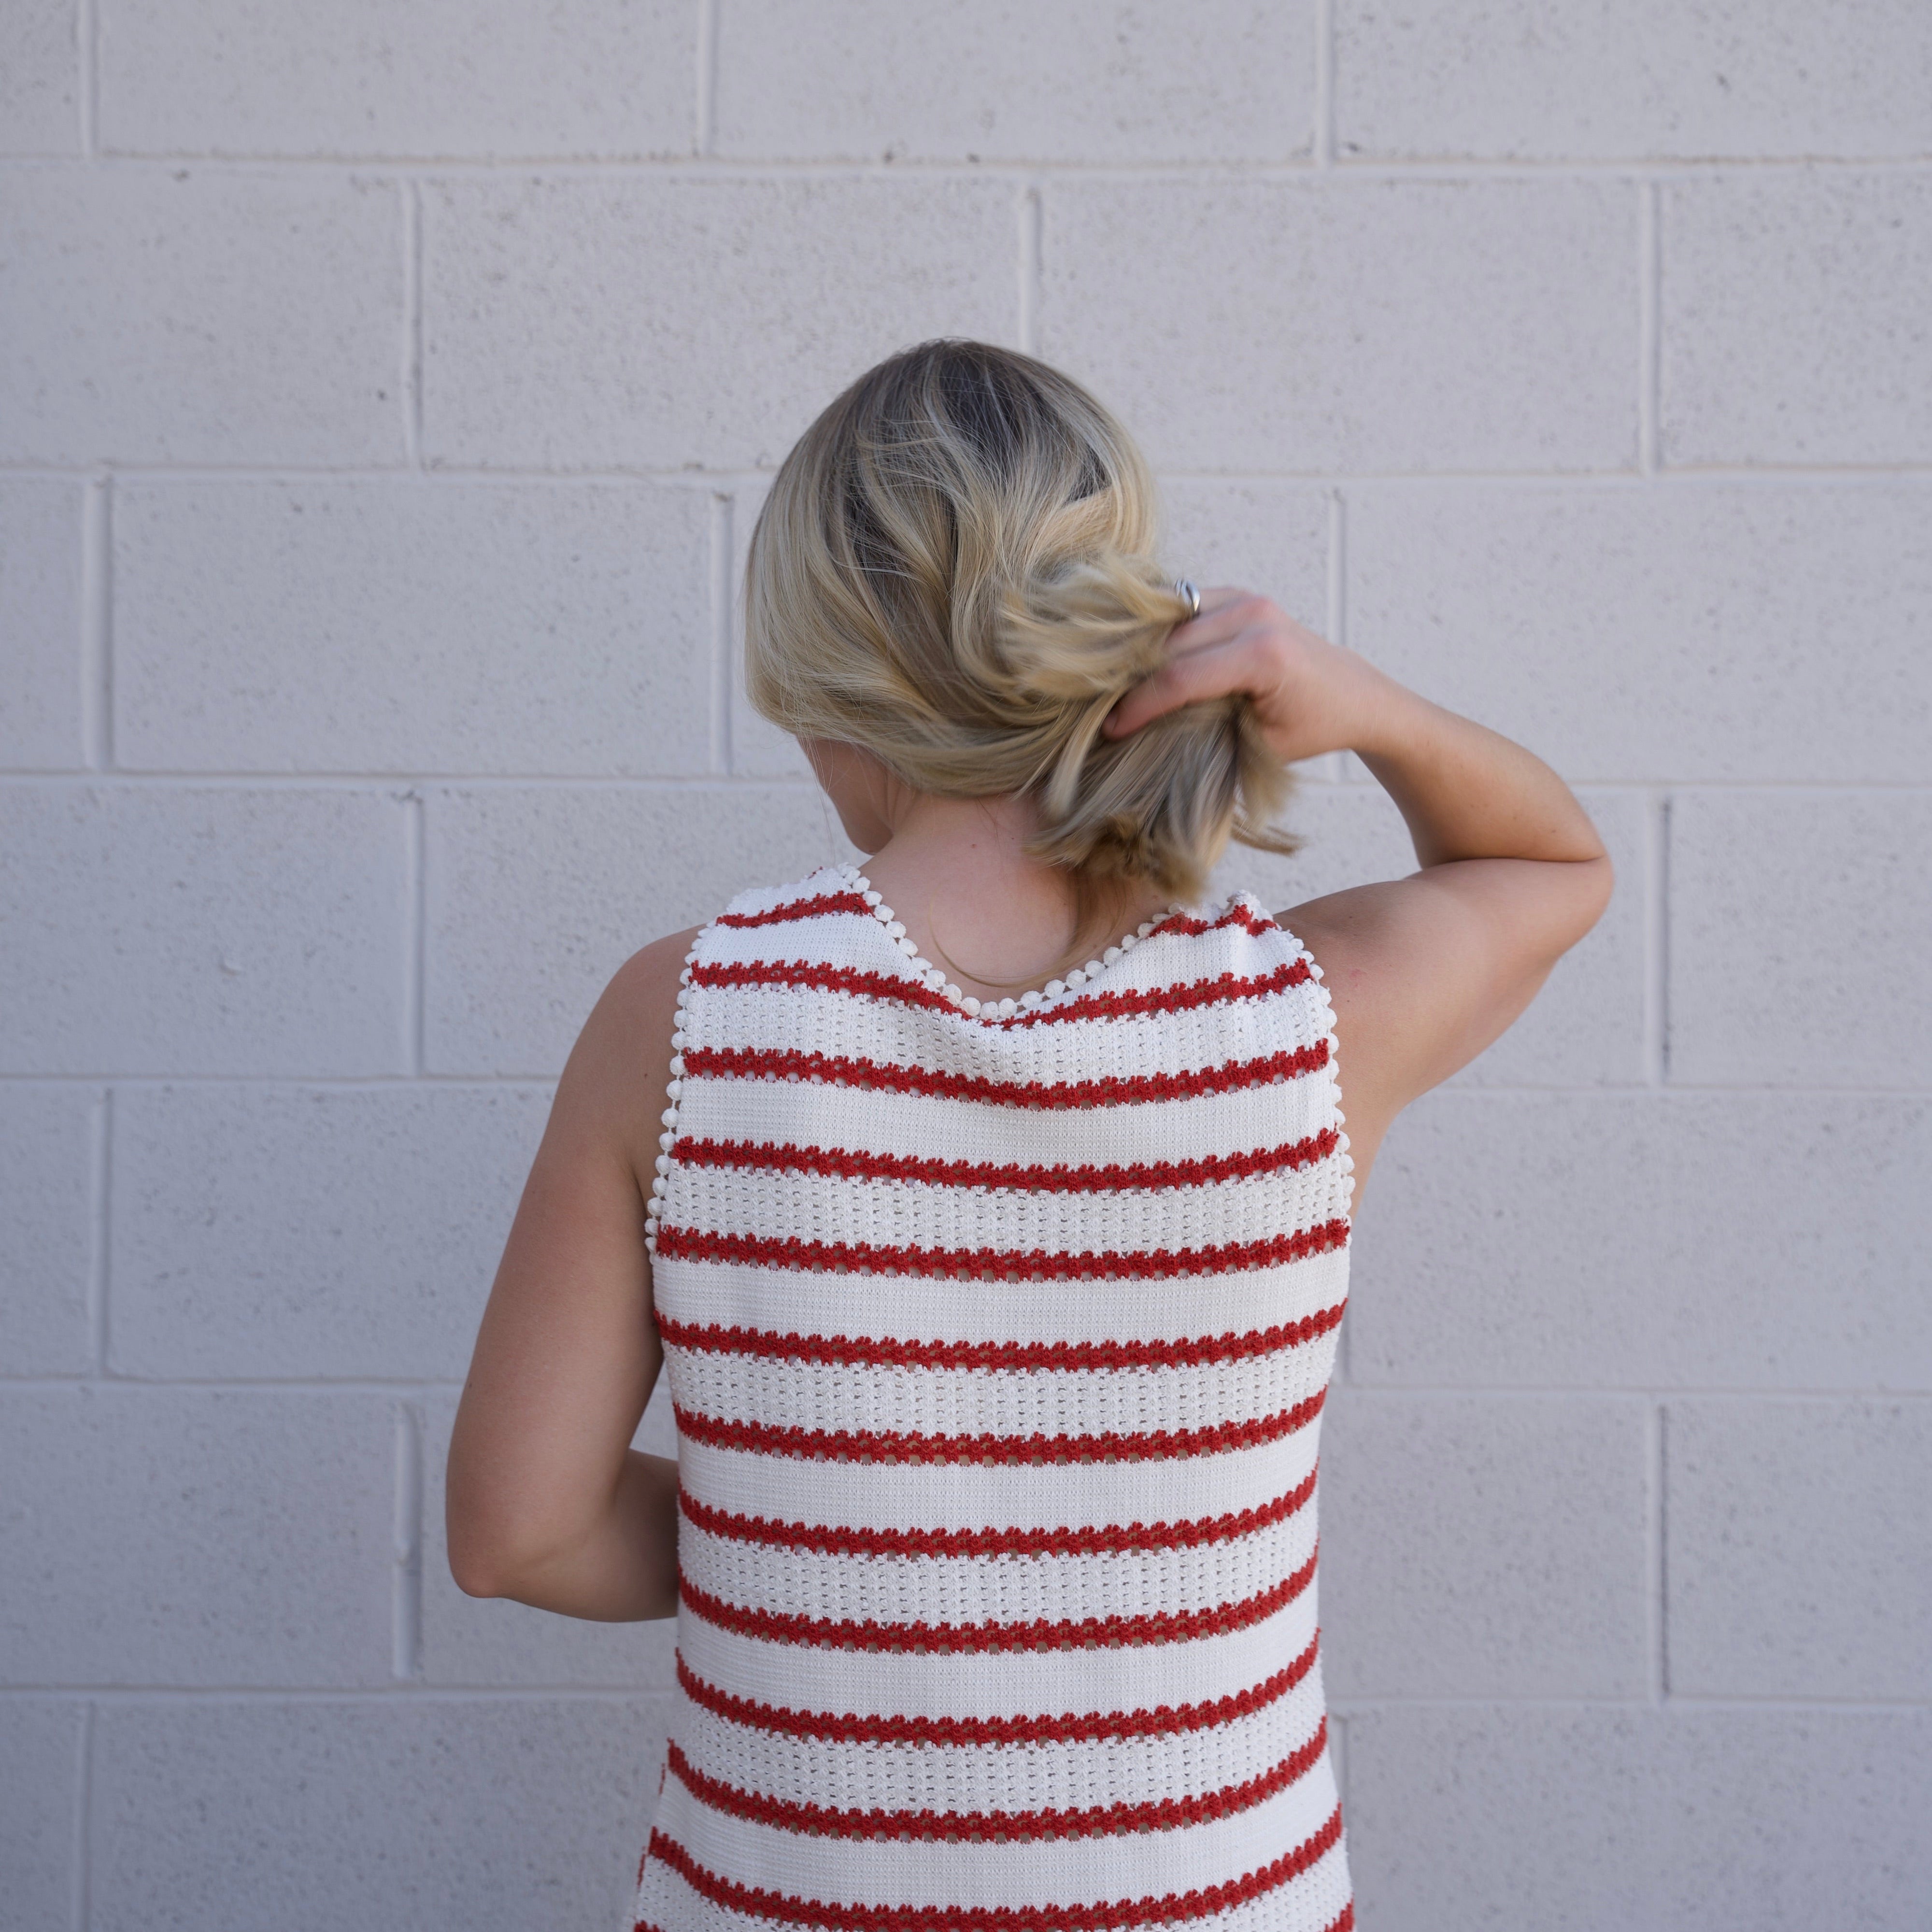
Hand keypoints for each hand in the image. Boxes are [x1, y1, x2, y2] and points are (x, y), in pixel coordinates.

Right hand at [1103, 588, 1388, 765]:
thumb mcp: (1259, 745)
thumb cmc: (1312, 728)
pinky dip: (1159, 630)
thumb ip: (1207, 731)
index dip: (1139, 706)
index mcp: (1264, 656)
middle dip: (1132, 677)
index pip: (1180, 679)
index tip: (1111, 730)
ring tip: (1116, 683)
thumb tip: (1145, 732)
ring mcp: (1246, 598)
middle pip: (1168, 644)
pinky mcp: (1238, 594)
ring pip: (1169, 620)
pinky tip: (1139, 656)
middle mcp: (1255, 615)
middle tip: (1103, 709)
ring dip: (1141, 649)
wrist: (1354, 694)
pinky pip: (1181, 606)